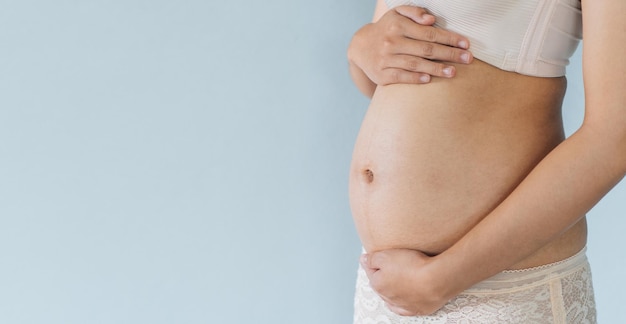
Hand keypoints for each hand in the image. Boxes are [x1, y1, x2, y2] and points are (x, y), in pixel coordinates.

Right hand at [348, 5, 472, 84]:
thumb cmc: (387, 29)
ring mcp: (385, 59)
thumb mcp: (397, 14)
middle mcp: (391, 42)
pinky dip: (415, 78)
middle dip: (449, 54)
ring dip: (436, 69)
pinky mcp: (381, 75)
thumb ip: (415, 12)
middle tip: (467, 59)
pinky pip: (401, 77)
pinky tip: (428, 79)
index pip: (429, 33)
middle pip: (425, 49)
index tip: (465, 44)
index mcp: (397, 25)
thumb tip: (431, 20)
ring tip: (453, 72)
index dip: (449, 38)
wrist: (360, 47)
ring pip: (415, 64)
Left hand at [360, 248, 450, 315]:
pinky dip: (401, 303)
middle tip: (388, 265)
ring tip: (396, 280)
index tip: (378, 255)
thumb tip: (363, 260)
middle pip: (380, 284)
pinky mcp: (417, 309)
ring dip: (391, 289)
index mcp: (378, 284)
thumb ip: (372, 259)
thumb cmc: (411, 266)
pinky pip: (404, 309)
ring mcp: (403, 305)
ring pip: (391, 298)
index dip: (373, 261)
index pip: (370, 270)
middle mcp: (387, 298)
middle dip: (381, 276)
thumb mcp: (386, 255)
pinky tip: (401, 300)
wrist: (436, 280)